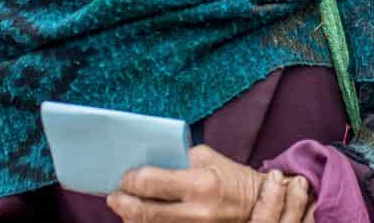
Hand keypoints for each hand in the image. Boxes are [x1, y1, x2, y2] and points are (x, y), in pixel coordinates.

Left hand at [106, 144, 313, 222]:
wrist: (259, 206)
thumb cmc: (233, 178)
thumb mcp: (209, 157)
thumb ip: (178, 158)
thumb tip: (148, 159)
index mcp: (201, 184)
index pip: (150, 183)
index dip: (131, 180)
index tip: (126, 175)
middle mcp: (195, 212)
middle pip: (143, 212)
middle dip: (122, 202)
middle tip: (114, 194)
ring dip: (130, 216)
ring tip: (125, 205)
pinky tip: (141, 217)